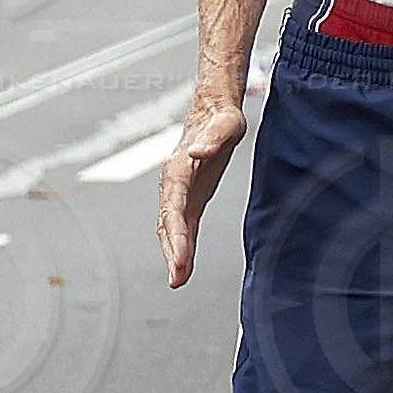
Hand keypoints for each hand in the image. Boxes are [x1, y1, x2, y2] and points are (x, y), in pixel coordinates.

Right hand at [158, 102, 248, 289]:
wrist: (213, 112)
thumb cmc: (220, 118)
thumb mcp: (225, 124)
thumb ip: (213, 137)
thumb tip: (199, 152)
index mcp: (178, 168)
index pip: (174, 207)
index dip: (176, 235)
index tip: (180, 258)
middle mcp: (173, 184)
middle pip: (167, 224)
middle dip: (171, 252)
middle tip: (176, 279)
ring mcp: (179, 193)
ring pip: (170, 229)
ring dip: (173, 255)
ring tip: (178, 281)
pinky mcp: (190, 199)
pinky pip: (182, 228)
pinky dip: (182, 248)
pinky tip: (185, 267)